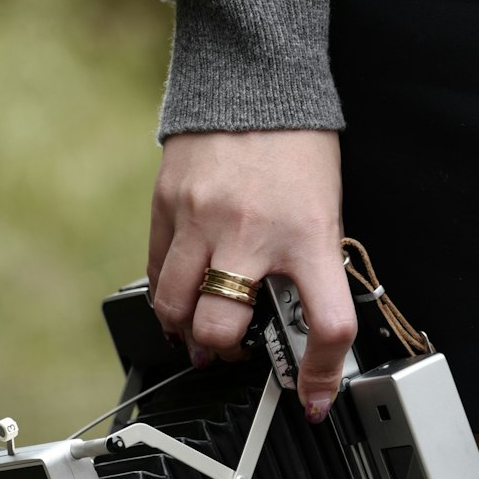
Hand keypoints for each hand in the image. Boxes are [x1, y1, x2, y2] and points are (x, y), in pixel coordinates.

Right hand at [148, 130, 355, 422]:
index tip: (313, 397)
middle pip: (222, 327)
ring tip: (191, 333)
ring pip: (174, 307)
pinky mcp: (167, 205)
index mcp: (308, 235)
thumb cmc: (295, 146)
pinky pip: (154, 268)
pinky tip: (174, 294)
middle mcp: (252, 232)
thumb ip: (305, 265)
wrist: (254, 81)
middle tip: (227, 353)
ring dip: (182, 332)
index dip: (320, 375)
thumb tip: (292, 321)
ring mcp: (201, 219)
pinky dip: (164, 291)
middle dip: (222, 353)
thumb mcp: (322, 210)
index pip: (324, 324)